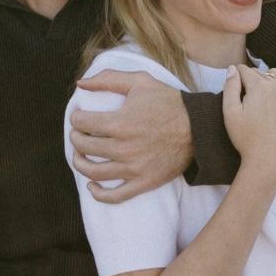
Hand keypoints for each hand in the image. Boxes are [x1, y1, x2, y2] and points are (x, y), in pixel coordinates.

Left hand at [70, 70, 192, 202]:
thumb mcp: (140, 81)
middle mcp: (123, 148)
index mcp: (120, 123)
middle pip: (83, 146)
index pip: (81, 123)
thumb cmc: (168, 102)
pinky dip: (98, 193)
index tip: (80, 116)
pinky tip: (92, 185)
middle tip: (79, 133)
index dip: (76, 118)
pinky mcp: (143, 183)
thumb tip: (79, 84)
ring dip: (79, 162)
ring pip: (93, 172)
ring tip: (80, 155)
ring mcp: (133, 169)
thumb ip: (108, 78)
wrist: (199, 128)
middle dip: (76, 137)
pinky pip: (114, 196)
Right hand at [222, 64, 275, 166]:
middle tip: (246, 96)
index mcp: (258, 86)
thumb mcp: (230, 112)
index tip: (235, 87)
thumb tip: (233, 68)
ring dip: (267, 80)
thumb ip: (230, 86)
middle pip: (260, 72)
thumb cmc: (245, 137)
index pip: (245, 70)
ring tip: (261, 95)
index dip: (237, 77)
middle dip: (251, 79)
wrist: (268, 157)